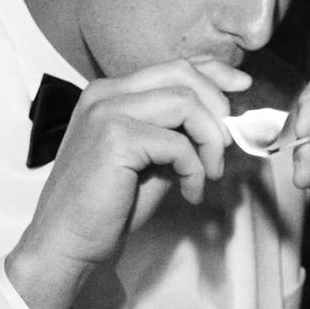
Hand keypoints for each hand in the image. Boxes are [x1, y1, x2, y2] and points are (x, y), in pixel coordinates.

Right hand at [6, 57, 252, 308]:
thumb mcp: (150, 159)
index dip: (215, 72)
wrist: (66, 242)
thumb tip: (223, 119)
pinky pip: (178, 143)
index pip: (173, 66)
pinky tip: (190, 192)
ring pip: (185, 102)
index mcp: (111, 93)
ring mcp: (107, 111)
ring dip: (210, 140)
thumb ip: (177, 132)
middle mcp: (105, 93)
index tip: (243, 86)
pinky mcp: (115, 138)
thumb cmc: (108, 206)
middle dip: (218, 106)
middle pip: (182, 74)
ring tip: (209, 174)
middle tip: (226, 146)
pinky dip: (194, 169)